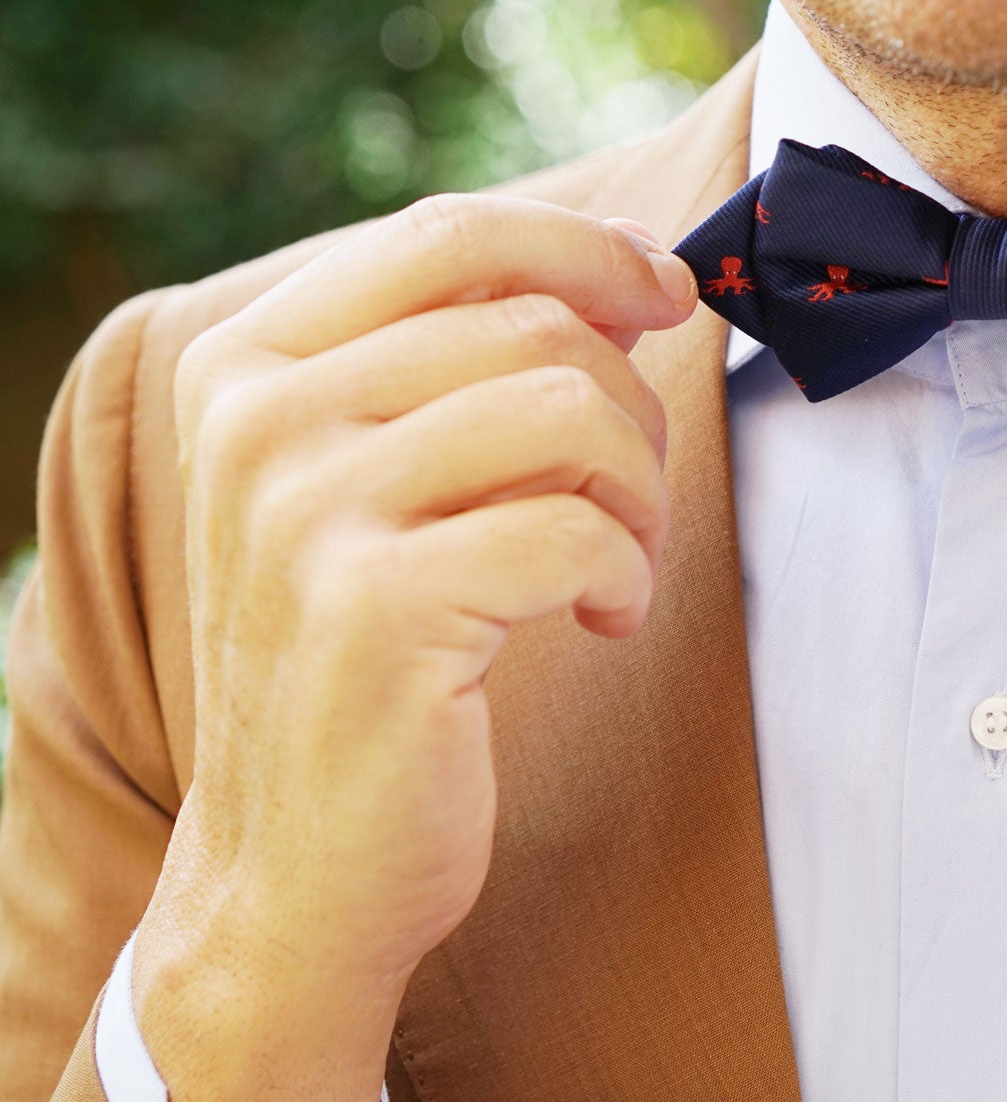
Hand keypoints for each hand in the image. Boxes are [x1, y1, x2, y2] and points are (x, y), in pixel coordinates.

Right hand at [130, 194, 697, 1101]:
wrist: (297, 868)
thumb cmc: (366, 665)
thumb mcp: (372, 489)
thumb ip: (457, 372)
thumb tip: (630, 279)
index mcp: (246, 365)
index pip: (448, 233)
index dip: (585, 249)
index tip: (664, 294)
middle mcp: (258, 422)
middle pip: (535, 327)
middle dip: (632, 411)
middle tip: (631, 503)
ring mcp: (306, 513)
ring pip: (568, 413)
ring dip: (638, 493)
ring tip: (617, 563)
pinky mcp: (377, 610)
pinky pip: (576, 530)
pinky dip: (625, 574)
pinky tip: (602, 620)